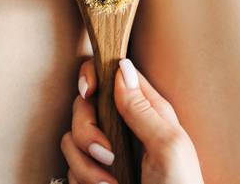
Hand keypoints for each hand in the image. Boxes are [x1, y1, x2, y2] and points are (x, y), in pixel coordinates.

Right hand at [61, 58, 203, 183]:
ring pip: (71, 139)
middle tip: (107, 154)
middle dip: (87, 131)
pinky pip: (71, 168)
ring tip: (112, 182)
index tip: (88, 91)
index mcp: (146, 110)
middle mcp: (123, 126)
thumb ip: (142, 108)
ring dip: (87, 164)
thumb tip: (121, 68)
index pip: (112, 74)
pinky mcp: (94, 175)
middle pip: (83, 107)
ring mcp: (107, 152)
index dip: (92, 76)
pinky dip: (84, 180)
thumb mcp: (168, 145)